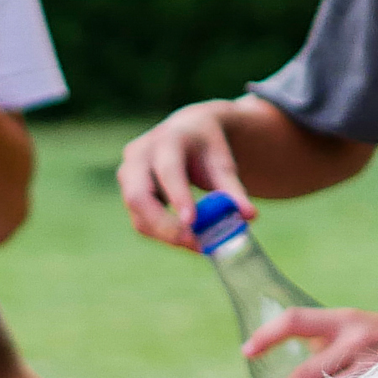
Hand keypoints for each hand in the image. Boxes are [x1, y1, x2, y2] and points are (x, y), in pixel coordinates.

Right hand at [117, 101, 245, 247]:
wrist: (187, 133)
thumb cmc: (206, 149)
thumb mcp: (222, 163)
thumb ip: (233, 190)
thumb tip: (250, 217)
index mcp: (167, 139)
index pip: (168, 170)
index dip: (178, 197)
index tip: (192, 223)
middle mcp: (139, 155)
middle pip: (139, 196)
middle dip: (163, 225)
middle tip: (193, 244)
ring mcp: (128, 174)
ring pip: (138, 215)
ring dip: (166, 235)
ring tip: (198, 244)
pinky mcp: (128, 193)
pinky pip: (141, 221)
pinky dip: (163, 234)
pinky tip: (187, 238)